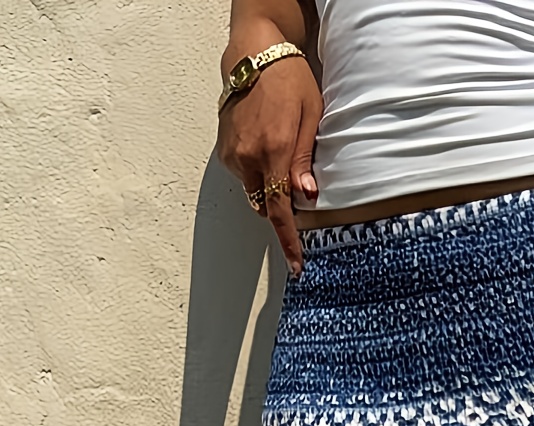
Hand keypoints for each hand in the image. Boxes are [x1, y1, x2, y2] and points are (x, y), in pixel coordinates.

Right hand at [216, 41, 322, 276]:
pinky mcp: (223, 150)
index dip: (289, 241)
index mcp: (272, 152)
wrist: (253, 53)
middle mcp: (248, 157)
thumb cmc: (287, 79)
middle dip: (281, 208)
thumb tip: (306, 195)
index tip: (296, 264)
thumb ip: (304, 159)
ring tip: (279, 155)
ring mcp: (232, 154)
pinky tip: (265, 146)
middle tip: (297, 189)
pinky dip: (256, 172)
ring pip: (253, 192)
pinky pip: (243, 176)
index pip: (281, 211)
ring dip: (268, 188)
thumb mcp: (310, 116)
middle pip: (266, 206)